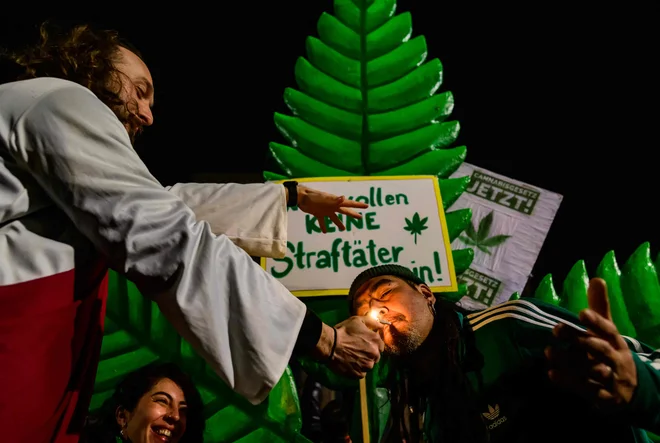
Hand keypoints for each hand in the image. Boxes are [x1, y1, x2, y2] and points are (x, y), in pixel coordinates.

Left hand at [296, 185, 368, 232]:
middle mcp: (332, 206)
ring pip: (334, 218)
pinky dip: (323, 226)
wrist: (300, 197)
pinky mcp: (317, 213)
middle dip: (352, 214)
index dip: (358, 205)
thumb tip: (344, 198)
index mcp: (335, 202)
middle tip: (360, 218)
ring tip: (343, 229)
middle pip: (344, 211)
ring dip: (339, 223)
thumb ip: (334, 200)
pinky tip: (324, 232)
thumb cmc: (312, 196)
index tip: (366, 206)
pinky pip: (322, 221)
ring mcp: (325, 210)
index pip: (349, 203)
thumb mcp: (324, 198)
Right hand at [321, 316, 384, 378]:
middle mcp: (374, 354)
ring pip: (368, 365)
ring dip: (363, 363)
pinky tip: (350, 364)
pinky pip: (361, 373)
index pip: (380, 346)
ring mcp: (367, 365)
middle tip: (357, 351)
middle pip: (375, 356)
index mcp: (376, 341)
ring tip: (353, 358)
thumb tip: (381, 325)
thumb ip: (372, 322)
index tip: (364, 344)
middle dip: (368, 354)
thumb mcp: (358, 321)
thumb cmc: (344, 331)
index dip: (372, 345)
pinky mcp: (359, 374)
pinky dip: (357, 370)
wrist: (331, 344)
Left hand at [545, 278, 637, 409]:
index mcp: (616, 342)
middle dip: (580, 340)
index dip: (597, 321)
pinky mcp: (602, 396)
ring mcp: (610, 379)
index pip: (609, 330)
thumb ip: (600, 307)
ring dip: (570, 362)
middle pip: (599, 349)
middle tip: (556, 329)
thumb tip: (596, 278)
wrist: (631, 390)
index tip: (581, 312)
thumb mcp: (607, 332)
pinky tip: (551, 374)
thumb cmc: (611, 352)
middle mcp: (615, 359)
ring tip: (548, 352)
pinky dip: (569, 382)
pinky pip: (586, 390)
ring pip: (592, 371)